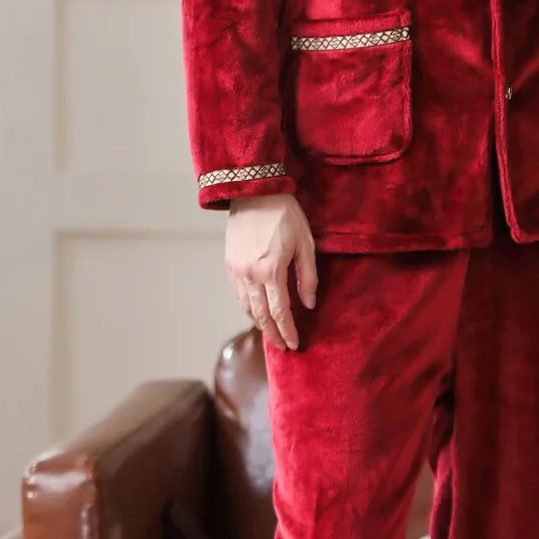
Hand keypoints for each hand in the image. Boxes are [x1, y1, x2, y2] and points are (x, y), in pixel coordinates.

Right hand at [224, 193, 316, 351]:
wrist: (254, 192)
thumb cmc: (285, 214)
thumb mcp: (306, 243)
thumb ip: (308, 276)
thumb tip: (309, 304)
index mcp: (272, 270)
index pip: (280, 312)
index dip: (287, 331)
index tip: (293, 344)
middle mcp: (250, 275)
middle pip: (261, 315)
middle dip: (273, 334)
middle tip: (282, 346)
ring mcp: (237, 270)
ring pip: (246, 307)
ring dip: (259, 324)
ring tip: (271, 333)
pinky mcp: (229, 264)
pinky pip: (238, 294)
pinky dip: (247, 308)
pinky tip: (257, 312)